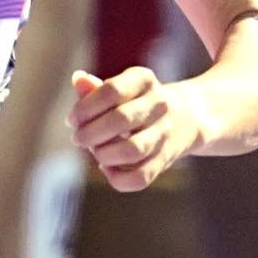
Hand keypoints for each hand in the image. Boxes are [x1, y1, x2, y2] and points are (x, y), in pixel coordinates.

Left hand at [71, 64, 198, 192]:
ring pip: (133, 150)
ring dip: (104, 154)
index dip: (85, 108)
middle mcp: (159, 104)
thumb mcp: (120, 89)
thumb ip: (95, 89)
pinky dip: (117, 178)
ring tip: (95, 151)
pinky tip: (106, 167)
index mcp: (144, 80)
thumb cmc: (136, 103)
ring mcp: (165, 133)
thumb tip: (77, 79)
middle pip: (121, 119)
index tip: (72, 120)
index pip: (112, 90)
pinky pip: (140, 177)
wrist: (185, 118)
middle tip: (78, 138)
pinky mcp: (165, 159)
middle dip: (90, 133)